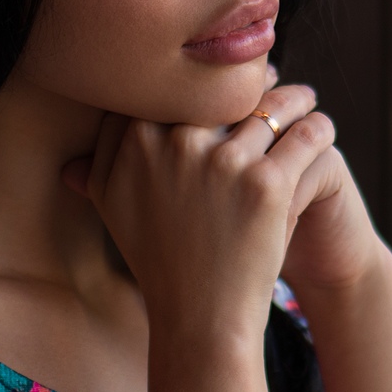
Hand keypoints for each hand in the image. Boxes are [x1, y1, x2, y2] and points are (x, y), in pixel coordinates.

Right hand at [64, 86, 338, 341]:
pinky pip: (304, 136)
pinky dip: (318, 127)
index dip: (200, 79)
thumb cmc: (158, 260)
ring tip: (304, 98)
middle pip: (221, 90)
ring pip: (270, 105)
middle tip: (271, 76)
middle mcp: (175, 144)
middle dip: (249, 80)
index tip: (221, 76)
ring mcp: (222, 162)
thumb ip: (96, 168)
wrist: (199, 316)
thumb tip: (69, 154)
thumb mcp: (112, 210)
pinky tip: (322, 125)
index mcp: (135, 141)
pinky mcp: (266, 184)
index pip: (174, 87)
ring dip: (294, 97)